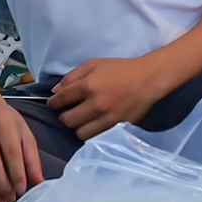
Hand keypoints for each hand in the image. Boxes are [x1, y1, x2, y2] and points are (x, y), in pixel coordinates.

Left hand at [45, 54, 163, 137]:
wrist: (148, 79)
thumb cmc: (120, 69)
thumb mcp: (93, 64)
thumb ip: (72, 76)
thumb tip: (55, 91)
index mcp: (88, 85)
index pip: (61, 100)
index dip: (53, 103)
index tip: (52, 104)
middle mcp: (97, 104)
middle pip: (68, 121)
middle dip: (64, 116)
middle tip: (68, 112)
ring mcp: (108, 118)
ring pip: (81, 133)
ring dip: (78, 127)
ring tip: (82, 120)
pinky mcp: (118, 127)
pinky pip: (97, 137)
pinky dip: (92, 132)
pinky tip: (94, 124)